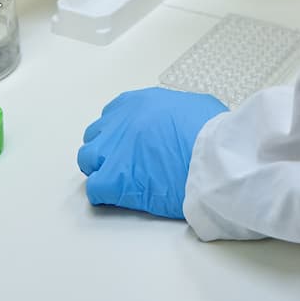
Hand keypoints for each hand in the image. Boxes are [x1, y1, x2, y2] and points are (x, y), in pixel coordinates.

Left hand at [77, 88, 227, 219]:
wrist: (212, 155)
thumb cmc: (210, 130)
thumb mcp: (193, 105)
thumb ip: (174, 112)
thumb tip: (178, 123)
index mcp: (137, 103)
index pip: (113, 116)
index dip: (120, 133)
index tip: (131, 143)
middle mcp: (120, 123)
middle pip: (96, 136)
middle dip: (106, 150)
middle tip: (124, 163)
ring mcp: (114, 151)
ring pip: (88, 159)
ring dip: (100, 169)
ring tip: (119, 181)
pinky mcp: (116, 180)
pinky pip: (94, 188)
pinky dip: (102, 194)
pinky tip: (118, 197)